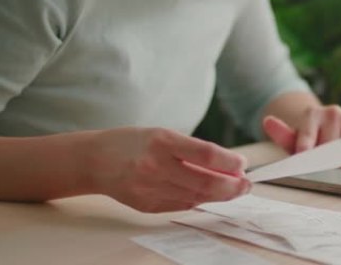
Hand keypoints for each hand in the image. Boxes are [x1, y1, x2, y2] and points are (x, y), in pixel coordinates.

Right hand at [87, 127, 250, 212]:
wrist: (95, 160)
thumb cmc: (134, 142)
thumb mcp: (164, 134)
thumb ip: (195, 151)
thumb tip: (230, 166)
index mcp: (162, 141)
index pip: (207, 154)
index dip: (230, 162)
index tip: (243, 164)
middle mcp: (156, 166)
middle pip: (206, 182)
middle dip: (232, 186)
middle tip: (246, 184)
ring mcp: (150, 188)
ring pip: (196, 197)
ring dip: (219, 195)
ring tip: (232, 189)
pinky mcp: (147, 205)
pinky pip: (181, 205)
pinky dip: (198, 200)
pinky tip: (207, 194)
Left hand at [262, 105, 340, 153]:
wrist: (323, 129)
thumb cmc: (306, 139)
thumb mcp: (291, 138)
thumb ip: (280, 133)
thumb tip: (267, 121)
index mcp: (311, 113)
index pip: (308, 133)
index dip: (305, 145)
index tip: (303, 154)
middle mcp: (332, 112)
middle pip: (327, 143)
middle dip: (322, 157)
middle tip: (318, 164)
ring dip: (338, 158)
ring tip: (330, 160)